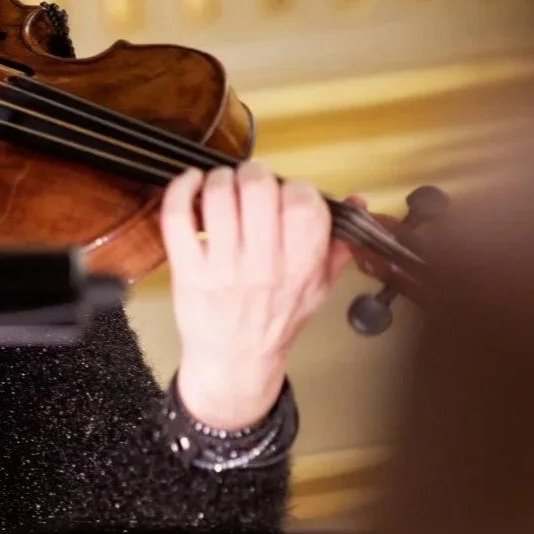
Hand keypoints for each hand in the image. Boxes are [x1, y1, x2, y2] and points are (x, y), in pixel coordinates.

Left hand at [161, 161, 352, 429]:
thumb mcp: (318, 287)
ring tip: (222, 184)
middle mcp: (263, 265)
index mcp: (300, 267)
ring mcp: (222, 267)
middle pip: (258, 191)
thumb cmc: (276, 321)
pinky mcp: (187, 270)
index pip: (305, 205)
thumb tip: (356, 201)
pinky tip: (190, 184)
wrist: (236, 360)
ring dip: (220, 178)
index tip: (287, 192)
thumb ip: (338, 243)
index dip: (296, 187)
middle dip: (254, 173)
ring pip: (219, 198)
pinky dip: (181, 190)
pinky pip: (177, 218)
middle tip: (251, 180)